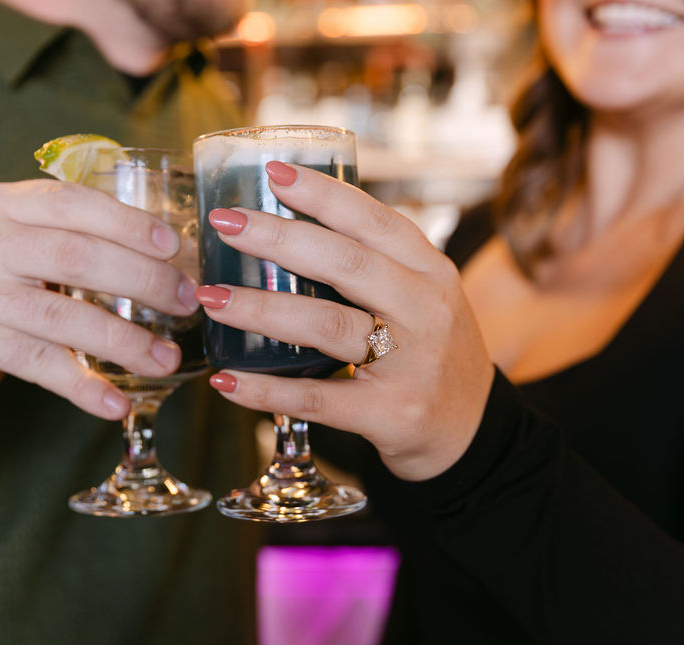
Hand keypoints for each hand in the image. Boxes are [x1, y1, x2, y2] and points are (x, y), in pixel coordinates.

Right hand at [0, 179, 198, 432]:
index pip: (70, 202)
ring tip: (166, 359)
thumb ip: (79, 235)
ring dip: (124, 342)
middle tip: (185, 301)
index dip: (126, 222)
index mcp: (2, 204)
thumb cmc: (0, 280)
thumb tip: (172, 255)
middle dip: (142, 280)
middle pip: (76, 256)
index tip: (173, 246)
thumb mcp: (25, 241)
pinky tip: (116, 404)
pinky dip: (84, 387)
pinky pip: (40, 366)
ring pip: (63, 317)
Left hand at [196, 162, 494, 480]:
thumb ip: (377, 264)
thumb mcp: (425, 297)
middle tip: (225, 225)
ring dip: (262, 310)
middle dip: (279, 239)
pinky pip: (317, 400)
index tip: (273, 172)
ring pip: (327, 326)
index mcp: (431, 272)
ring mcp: (410, 365)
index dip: (324, 194)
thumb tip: (292, 223)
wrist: (472, 431)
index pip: (375, 221)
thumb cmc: (431, 352)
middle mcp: (426, 311)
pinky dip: (267, 391)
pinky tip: (226, 380)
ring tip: (211, 298)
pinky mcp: (389, 415)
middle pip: (346, 265)